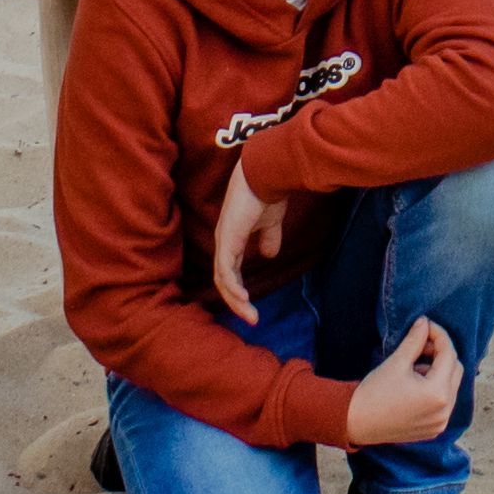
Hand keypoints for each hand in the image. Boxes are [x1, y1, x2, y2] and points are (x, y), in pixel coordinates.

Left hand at [208, 156, 295, 329]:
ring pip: (223, 280)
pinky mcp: (227, 240)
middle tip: (252, 319)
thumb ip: (269, 239)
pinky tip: (243, 299)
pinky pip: (225, 271)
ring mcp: (223, 241)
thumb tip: (269, 255)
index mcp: (232, 239)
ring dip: (236, 300)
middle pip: (224, 280)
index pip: (231, 272)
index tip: (253, 308)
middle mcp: (224, 242)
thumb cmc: (267, 193)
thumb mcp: (271, 223)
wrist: (266, 174)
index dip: (240, 290)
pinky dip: (233, 287)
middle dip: (237, 302)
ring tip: (250, 315)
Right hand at [336, 316, 464, 451]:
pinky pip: (444, 402)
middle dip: (441, 353)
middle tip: (421, 345)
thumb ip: (415, 340)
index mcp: (438, 393)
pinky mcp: (433, 429)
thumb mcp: (397, 362)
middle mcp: (444, 410)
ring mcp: (440, 422)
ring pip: (451, 386)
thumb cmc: (374, 392)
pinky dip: (435, 389)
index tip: (427, 325)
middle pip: (455, 370)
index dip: (439, 335)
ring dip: (438, 371)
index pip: (449, 355)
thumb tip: (424, 322)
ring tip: (413, 367)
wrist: (355, 422)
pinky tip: (415, 385)